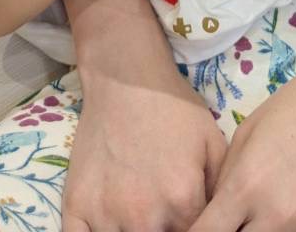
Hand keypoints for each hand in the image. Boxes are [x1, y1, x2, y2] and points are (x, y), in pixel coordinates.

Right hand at [63, 63, 226, 231]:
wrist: (126, 80)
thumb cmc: (173, 108)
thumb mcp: (212, 142)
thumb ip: (218, 189)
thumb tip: (219, 219)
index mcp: (182, 199)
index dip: (193, 229)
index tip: (187, 215)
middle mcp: (144, 216)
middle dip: (165, 231)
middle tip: (163, 212)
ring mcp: (105, 215)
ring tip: (139, 213)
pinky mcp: (76, 209)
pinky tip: (109, 225)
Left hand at [189, 49, 295, 231]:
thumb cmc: (295, 106)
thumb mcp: (247, 134)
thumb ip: (226, 181)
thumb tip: (215, 216)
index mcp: (246, 185)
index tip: (196, 230)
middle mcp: (274, 214)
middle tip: (236, 218)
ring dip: (261, 231)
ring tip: (267, 207)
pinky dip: (292, 230)